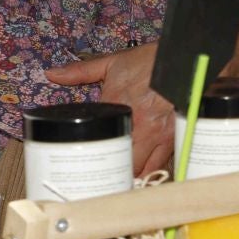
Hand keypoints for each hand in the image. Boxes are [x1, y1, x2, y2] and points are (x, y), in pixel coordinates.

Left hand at [45, 42, 171, 177]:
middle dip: (111, 174)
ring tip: (120, 181)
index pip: (100, 143)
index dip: (90, 159)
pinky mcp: (175, 135)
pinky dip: (151, 170)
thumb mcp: (114, 62)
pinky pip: (162, 162)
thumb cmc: (151, 60)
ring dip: (131, 175)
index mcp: (118, 109)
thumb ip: (81, 71)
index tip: (82, 167)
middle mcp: (140, 125)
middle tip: (100, 180)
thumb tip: (52, 74)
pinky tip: (144, 175)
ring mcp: (160, 133)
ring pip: (143, 168)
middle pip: (122, 163)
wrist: (185, 57)